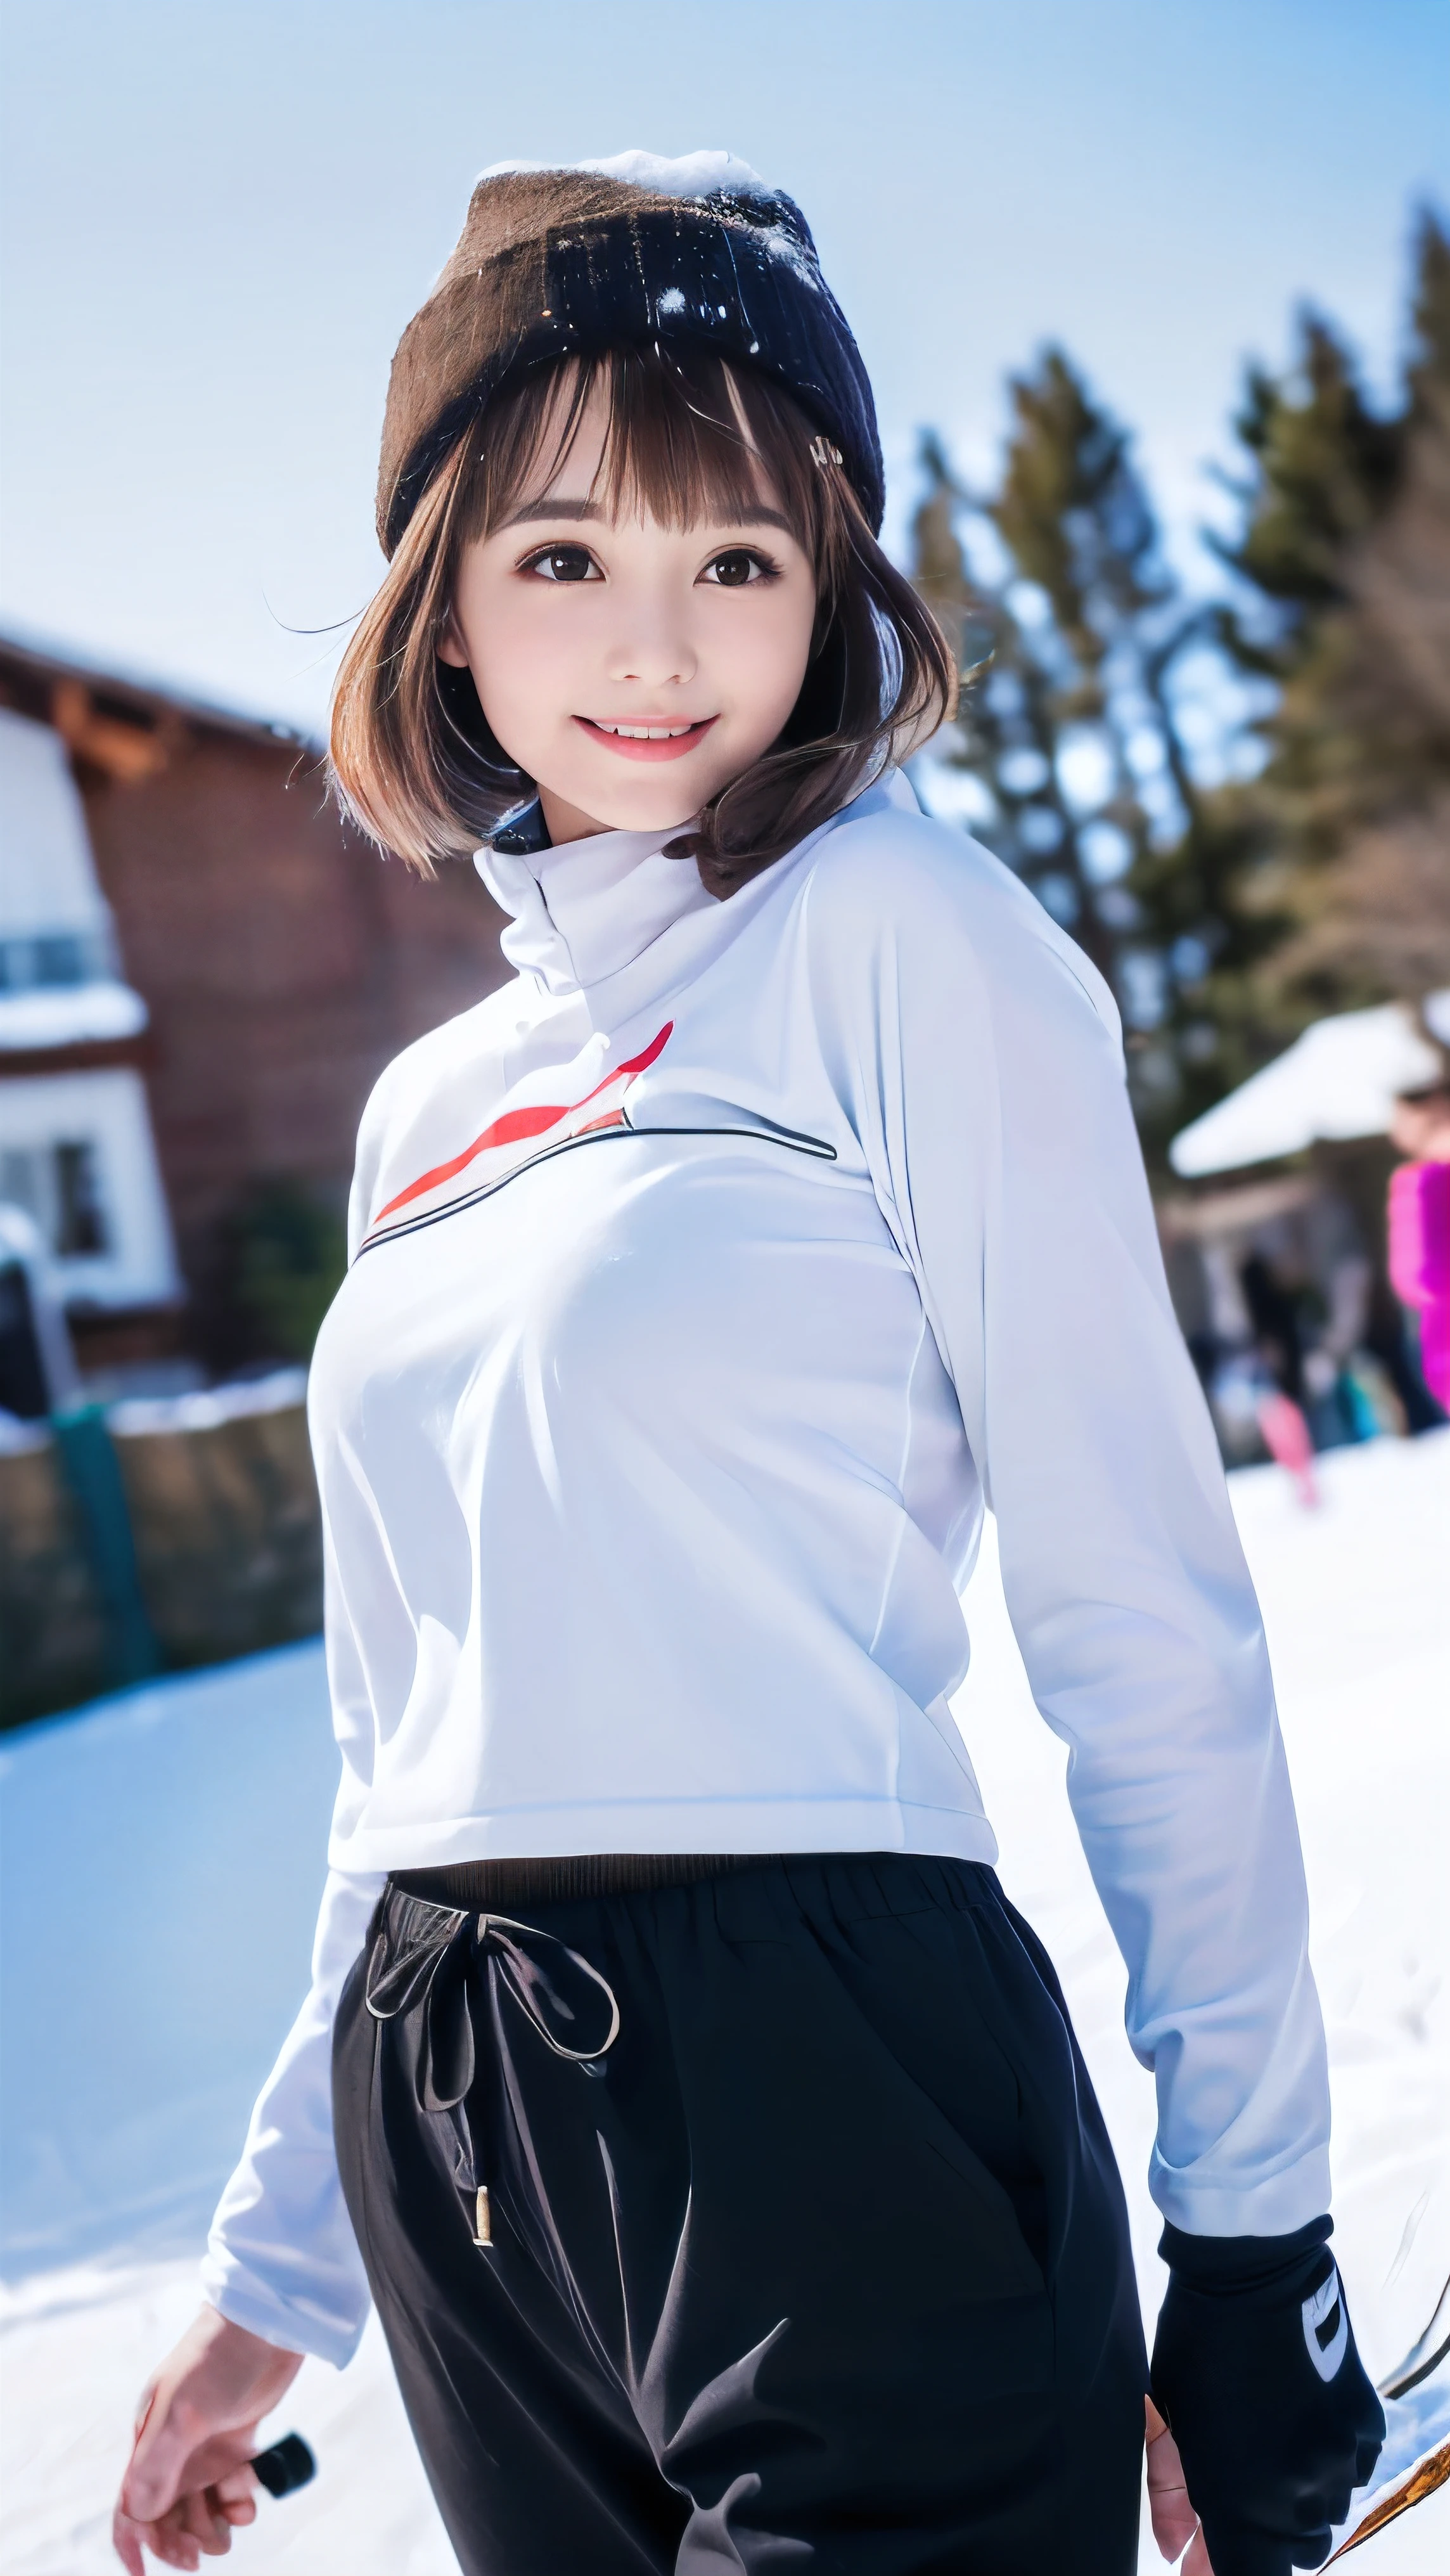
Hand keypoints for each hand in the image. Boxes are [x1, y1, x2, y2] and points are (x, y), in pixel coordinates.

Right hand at [113, 2305, 303, 2572]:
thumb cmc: (217, 2359)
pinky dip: (238, 2501)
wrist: (266, 2324)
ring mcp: (205, 2446)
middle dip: (179, 2540)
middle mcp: (173, 2449)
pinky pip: (230, 2488)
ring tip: (233, 2522)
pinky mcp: (236, 2440)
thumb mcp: (182, 2413)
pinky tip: (249, 2500)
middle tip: (201, 2557)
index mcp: (149, 2442)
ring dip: (212, 2524)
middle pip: (166, 2514)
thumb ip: (159, 2465)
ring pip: (200, 2505)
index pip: (129, 2504)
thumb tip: (139, 2513)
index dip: (132, 2542)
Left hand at [1151, 2224, 1383, 2575]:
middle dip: (1270, 2534)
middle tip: (1244, 2489)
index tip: (1218, 2553)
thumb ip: (1176, 2495)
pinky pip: (1356, 2468)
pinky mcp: (1366, 2423)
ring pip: (1330, 2511)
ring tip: (1271, 2443)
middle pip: (1298, 2551)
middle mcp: (1299, 2491)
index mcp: (1240, 2497)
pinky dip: (1334, 2460)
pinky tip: (1303, 2420)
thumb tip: (1180, 2553)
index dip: (1230, 2569)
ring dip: (1303, 2496)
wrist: (1250, 2268)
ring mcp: (1339, 2457)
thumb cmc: (1194, 2340)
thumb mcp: (1170, 2421)